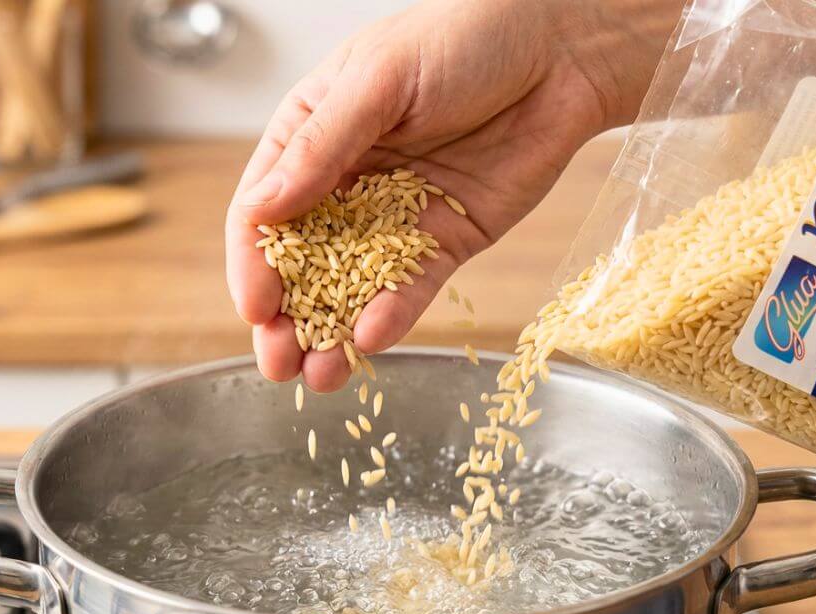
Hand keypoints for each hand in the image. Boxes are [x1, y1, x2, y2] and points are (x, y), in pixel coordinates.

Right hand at [225, 0, 677, 390]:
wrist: (561, 51)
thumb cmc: (464, 36)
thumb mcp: (379, 80)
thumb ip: (322, 147)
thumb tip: (263, 208)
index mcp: (312, 136)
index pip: (265, 210)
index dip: (254, 263)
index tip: (254, 307)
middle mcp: (346, 181)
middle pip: (303, 261)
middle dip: (288, 316)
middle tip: (277, 363)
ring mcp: (395, 215)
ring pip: (353, 285)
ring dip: (332, 331)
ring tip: (319, 376)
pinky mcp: (445, 238)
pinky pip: (411, 285)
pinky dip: (392, 314)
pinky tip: (372, 340)